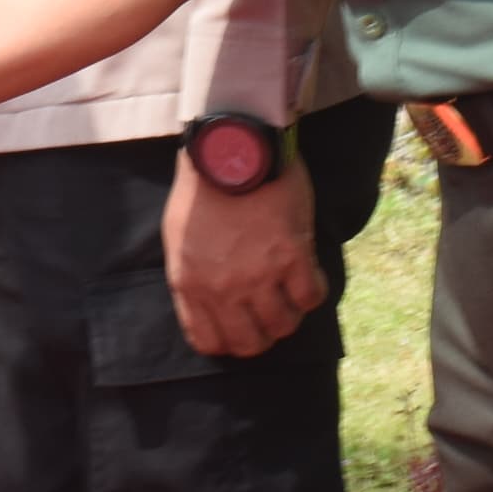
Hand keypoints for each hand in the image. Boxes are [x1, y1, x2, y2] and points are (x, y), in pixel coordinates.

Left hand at [164, 147, 323, 358]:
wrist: (230, 148)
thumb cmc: (202, 188)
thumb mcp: (178, 238)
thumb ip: (193, 276)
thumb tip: (211, 302)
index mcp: (190, 284)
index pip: (210, 341)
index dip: (229, 341)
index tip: (241, 328)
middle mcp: (223, 288)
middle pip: (250, 343)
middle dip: (262, 335)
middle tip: (270, 314)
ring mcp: (259, 275)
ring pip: (283, 325)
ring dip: (289, 314)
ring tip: (290, 293)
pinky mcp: (292, 256)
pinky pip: (311, 296)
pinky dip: (313, 291)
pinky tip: (308, 274)